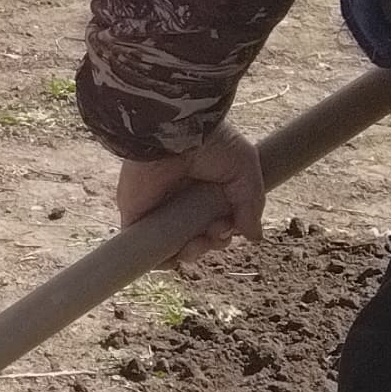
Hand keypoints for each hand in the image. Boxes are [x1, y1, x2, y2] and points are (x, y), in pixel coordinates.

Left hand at [116, 125, 263, 255]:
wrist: (177, 131)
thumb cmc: (213, 143)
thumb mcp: (246, 171)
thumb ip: (251, 205)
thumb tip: (254, 236)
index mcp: (207, 190)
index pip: (219, 223)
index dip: (226, 232)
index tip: (228, 225)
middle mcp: (183, 200)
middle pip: (200, 238)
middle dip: (211, 243)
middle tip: (214, 232)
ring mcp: (159, 209)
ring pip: (176, 247)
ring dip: (191, 253)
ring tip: (196, 244)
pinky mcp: (137, 215)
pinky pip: (145, 247)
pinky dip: (160, 259)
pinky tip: (174, 258)